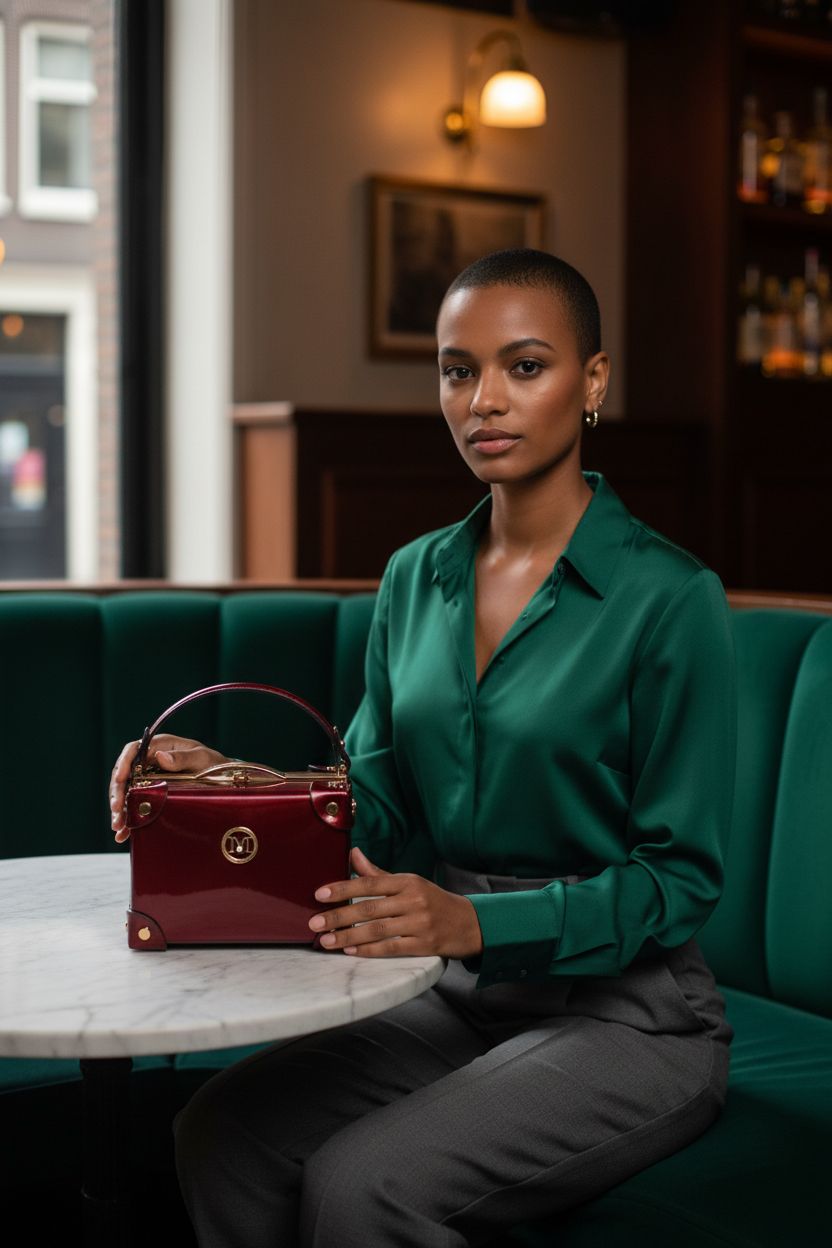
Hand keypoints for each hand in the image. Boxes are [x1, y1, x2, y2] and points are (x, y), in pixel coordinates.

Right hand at [110, 735, 227, 841]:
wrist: (224, 780)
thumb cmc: (213, 763)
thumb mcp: (201, 758)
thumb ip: (182, 757)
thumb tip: (160, 756)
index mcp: (159, 746)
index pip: (133, 750)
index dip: (123, 763)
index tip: (120, 779)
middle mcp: (150, 762)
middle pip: (125, 774)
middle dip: (118, 792)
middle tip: (117, 809)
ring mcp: (148, 779)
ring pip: (126, 792)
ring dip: (120, 810)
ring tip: (118, 826)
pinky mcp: (151, 796)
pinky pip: (135, 806)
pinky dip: (128, 820)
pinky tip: (123, 834)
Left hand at [308, 846, 483, 959]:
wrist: (469, 924)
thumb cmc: (433, 900)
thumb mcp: (410, 882)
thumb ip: (379, 873)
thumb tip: (353, 853)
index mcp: (408, 882)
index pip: (370, 882)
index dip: (343, 888)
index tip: (320, 894)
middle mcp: (414, 901)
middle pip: (369, 908)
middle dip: (339, 916)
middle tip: (314, 922)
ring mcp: (419, 924)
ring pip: (377, 930)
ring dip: (348, 936)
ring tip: (326, 941)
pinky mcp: (424, 946)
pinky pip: (391, 948)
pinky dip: (369, 950)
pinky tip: (351, 951)